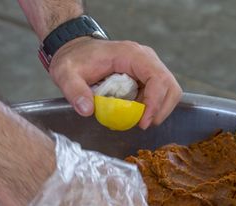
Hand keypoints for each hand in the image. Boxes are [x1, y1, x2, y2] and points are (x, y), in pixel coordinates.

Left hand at [49, 37, 181, 128]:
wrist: (75, 50)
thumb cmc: (74, 59)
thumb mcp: (66, 74)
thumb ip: (75, 91)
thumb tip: (87, 110)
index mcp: (131, 54)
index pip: (157, 77)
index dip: (155, 102)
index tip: (142, 122)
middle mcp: (145, 58)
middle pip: (169, 85)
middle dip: (160, 109)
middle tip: (142, 125)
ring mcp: (147, 66)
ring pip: (169, 91)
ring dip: (158, 109)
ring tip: (138, 120)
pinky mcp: (146, 76)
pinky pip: (159, 93)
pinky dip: (152, 107)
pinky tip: (136, 113)